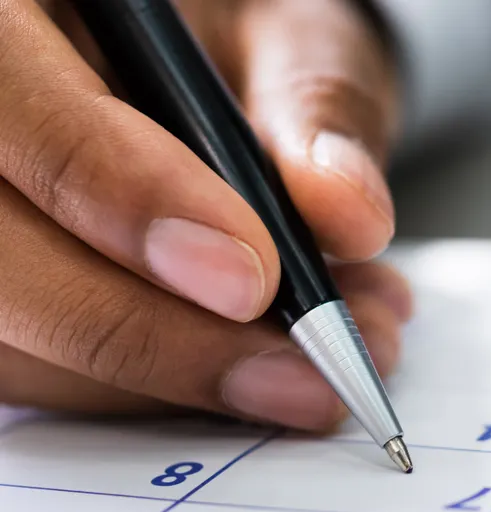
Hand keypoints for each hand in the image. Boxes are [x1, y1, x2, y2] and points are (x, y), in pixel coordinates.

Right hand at [0, 0, 408, 429]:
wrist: (204, 68)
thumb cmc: (236, 32)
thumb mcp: (290, 38)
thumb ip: (315, 111)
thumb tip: (349, 217)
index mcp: (8, 16)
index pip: (11, 106)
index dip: (121, 198)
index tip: (249, 278)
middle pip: (1, 257)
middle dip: (156, 334)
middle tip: (307, 373)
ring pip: (19, 336)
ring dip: (174, 374)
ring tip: (318, 366)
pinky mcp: (6, 295)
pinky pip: (47, 369)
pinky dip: (163, 387)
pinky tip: (266, 365)